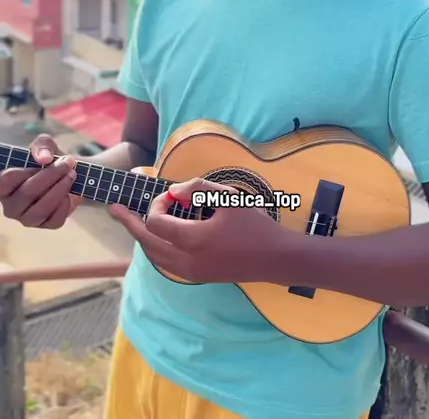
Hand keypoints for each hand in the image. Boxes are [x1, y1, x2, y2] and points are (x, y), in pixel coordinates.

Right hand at [0, 134, 78, 229]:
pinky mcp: (44, 225)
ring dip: (60, 189)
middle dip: (51, 176)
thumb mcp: (44, 145)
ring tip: (71, 174)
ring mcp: (26, 218)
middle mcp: (10, 205)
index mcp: (3, 185)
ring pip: (41, 210)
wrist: (68, 173)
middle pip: (27, 193)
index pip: (6, 180)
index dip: (27, 171)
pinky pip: (55, 220)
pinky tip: (70, 193)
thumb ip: (42, 146)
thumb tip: (44, 159)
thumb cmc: (48, 159)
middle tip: (68, 163)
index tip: (48, 160)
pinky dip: (66, 204)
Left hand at [109, 177, 296, 284]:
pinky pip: (165, 264)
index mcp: (193, 240)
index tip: (169, 194)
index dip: (155, 205)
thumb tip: (174, 192)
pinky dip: (154, 249)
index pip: (156, 222)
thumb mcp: (228, 198)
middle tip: (114, 209)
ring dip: (141, 238)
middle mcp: (186, 261)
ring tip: (131, 222)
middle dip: (130, 223)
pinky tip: (155, 237)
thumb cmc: (254, 225)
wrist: (275, 258)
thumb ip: (198, 189)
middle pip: (146, 242)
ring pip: (153, 256)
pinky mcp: (197, 277)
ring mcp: (190, 273)